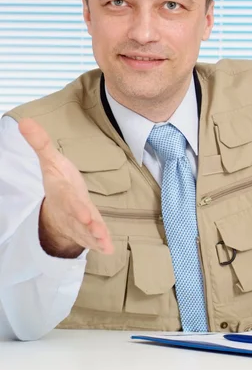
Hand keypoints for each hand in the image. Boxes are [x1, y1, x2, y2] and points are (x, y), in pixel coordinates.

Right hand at [19, 118, 113, 257]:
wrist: (57, 205)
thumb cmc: (58, 180)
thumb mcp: (50, 160)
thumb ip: (41, 142)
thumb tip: (24, 121)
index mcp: (62, 192)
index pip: (69, 198)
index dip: (76, 206)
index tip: (85, 213)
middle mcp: (70, 209)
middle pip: (78, 216)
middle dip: (86, 223)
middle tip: (96, 229)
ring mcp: (78, 221)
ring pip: (86, 231)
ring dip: (95, 236)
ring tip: (105, 242)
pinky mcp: (86, 230)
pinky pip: (92, 238)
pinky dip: (100, 244)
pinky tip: (108, 248)